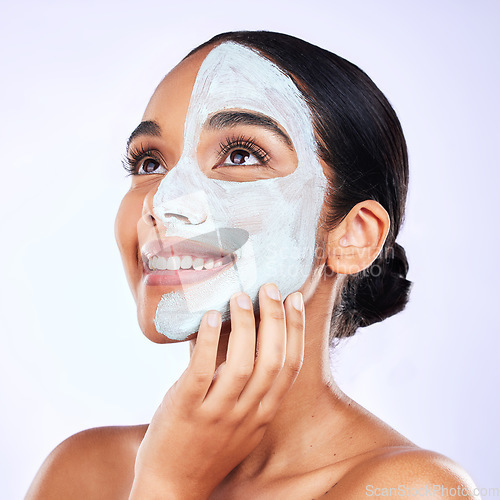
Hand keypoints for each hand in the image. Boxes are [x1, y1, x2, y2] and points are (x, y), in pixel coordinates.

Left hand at [129, 283, 304, 499]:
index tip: (295, 299)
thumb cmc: (208, 448)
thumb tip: (249, 339)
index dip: (295, 330)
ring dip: (246, 326)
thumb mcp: (242, 424)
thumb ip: (250, 390)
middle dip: (275, 320)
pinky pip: (202, 371)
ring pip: (242, 365)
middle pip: (272, 361)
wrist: (173, 486)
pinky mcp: (187, 410)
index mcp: (263, 414)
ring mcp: (217, 414)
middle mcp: (246, 414)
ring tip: (240, 297)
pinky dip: (210, 342)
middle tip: (269, 288)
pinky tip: (212, 317)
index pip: (289, 367)